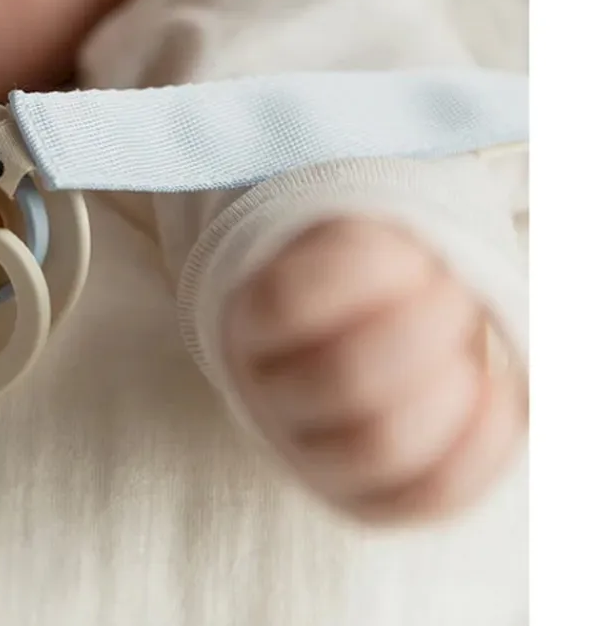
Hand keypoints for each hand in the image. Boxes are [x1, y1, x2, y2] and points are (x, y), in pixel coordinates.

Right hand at [221, 217, 526, 522]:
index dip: (365, 276)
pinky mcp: (369, 503)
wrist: (356, 344)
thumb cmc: (362, 287)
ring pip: (378, 447)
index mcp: (250, 324)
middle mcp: (268, 399)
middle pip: (342, 379)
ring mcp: (312, 461)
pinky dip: (482, 443)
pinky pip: (429, 494)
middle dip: (421, 331)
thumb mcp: (355, 246)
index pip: (289, 303)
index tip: (413, 259)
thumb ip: (384, 256)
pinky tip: (498, 392)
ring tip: (468, 353)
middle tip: (456, 297)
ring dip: (448, 391)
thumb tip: (443, 286)